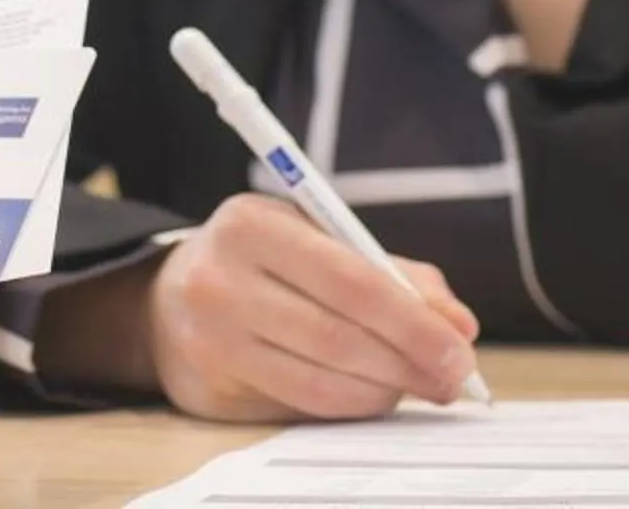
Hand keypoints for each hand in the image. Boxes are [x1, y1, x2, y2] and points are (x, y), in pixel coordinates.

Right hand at [149, 194, 482, 421]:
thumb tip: (457, 324)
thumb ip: (392, 274)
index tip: (459, 346)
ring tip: (417, 385)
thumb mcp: (317, 239)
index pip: (350, 280)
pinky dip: (349, 403)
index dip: (413, 321)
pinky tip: (373, 392)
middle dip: (409, 362)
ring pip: (322, 379)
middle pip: (339, 336)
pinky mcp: (211, 385)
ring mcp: (210, 337)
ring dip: (385, 390)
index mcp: (252, 224)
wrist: (170, 296)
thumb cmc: (261, 261)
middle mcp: (221, 279)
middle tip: (452, 377)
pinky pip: (300, 403)